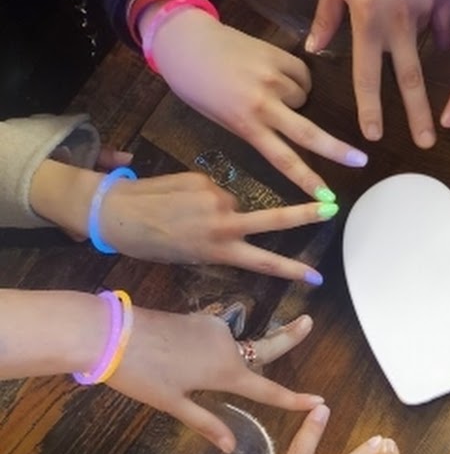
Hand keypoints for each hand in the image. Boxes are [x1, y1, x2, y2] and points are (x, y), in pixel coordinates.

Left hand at [102, 170, 331, 281]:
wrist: (114, 211)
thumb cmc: (148, 243)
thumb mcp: (188, 256)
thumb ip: (218, 243)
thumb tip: (234, 224)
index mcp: (218, 249)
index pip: (265, 261)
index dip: (293, 270)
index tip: (316, 275)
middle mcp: (223, 222)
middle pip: (274, 219)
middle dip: (306, 214)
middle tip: (331, 207)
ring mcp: (216, 196)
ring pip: (234, 203)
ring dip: (221, 209)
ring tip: (187, 215)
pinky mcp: (204, 178)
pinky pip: (215, 189)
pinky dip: (204, 195)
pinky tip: (181, 199)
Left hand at [108, 310, 321, 451]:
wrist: (111, 333)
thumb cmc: (142, 375)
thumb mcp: (173, 404)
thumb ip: (206, 422)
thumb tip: (231, 446)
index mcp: (226, 372)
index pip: (268, 391)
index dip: (294, 399)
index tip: (320, 400)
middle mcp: (228, 347)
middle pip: (266, 346)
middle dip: (290, 336)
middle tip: (309, 321)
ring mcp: (213, 329)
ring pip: (235, 345)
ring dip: (238, 354)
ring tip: (208, 372)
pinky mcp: (198, 319)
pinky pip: (217, 337)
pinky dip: (216, 347)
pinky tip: (192, 356)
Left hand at [146, 9, 368, 196]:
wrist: (186, 43)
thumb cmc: (198, 88)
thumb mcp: (223, 119)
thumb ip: (256, 128)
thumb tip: (290, 133)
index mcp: (246, 124)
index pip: (283, 160)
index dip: (307, 180)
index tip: (327, 196)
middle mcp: (263, 103)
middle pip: (309, 133)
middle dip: (338, 150)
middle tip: (361, 161)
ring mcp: (273, 77)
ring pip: (304, 98)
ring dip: (296, 100)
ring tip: (270, 90)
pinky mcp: (279, 55)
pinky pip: (303, 75)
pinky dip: (297, 79)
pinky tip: (276, 74)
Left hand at [310, 0, 449, 147]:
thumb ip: (328, 19)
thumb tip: (315, 50)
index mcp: (368, 19)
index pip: (368, 75)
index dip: (371, 108)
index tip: (374, 135)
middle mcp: (399, 20)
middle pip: (410, 79)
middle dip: (418, 116)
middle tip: (427, 144)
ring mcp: (426, 9)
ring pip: (426, 51)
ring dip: (427, 73)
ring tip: (437, 100)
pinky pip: (444, 28)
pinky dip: (440, 38)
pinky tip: (440, 43)